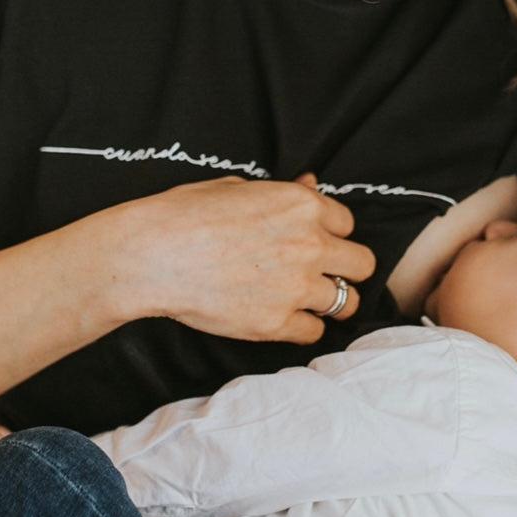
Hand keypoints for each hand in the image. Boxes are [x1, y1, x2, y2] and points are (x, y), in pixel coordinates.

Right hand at [118, 170, 375, 345]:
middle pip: (362, 264)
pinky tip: (284, 318)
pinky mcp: (276, 323)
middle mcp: (309, 245)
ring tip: (307, 300)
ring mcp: (296, 286)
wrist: (153, 255)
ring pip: (346, 302)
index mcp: (302, 206)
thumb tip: (311, 184)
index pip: (347, 223)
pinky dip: (303, 327)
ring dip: (329, 301)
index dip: (330, 233)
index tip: (315, 241)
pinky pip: (314, 332)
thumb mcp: (237, 188)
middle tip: (323, 274)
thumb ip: (283, 192)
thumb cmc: (185, 214)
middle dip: (345, 268)